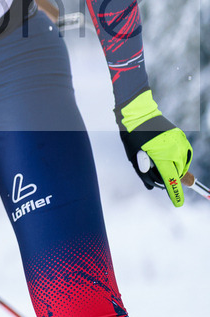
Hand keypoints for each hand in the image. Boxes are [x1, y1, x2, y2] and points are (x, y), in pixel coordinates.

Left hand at [117, 90, 191, 206]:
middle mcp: (174, 149)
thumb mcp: (134, 157)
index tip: (178, 203)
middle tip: (158, 173)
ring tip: (161, 162)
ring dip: (175, 168)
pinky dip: (178, 158)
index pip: (170, 178)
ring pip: (183, 164)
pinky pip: (184, 153)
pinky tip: (168, 156)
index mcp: (161, 155)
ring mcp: (180, 142)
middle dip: (170, 177)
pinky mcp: (181, 137)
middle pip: (178, 173)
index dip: (174, 192)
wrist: (138, 114)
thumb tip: (153, 187)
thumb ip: (144, 173)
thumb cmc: (132, 136)